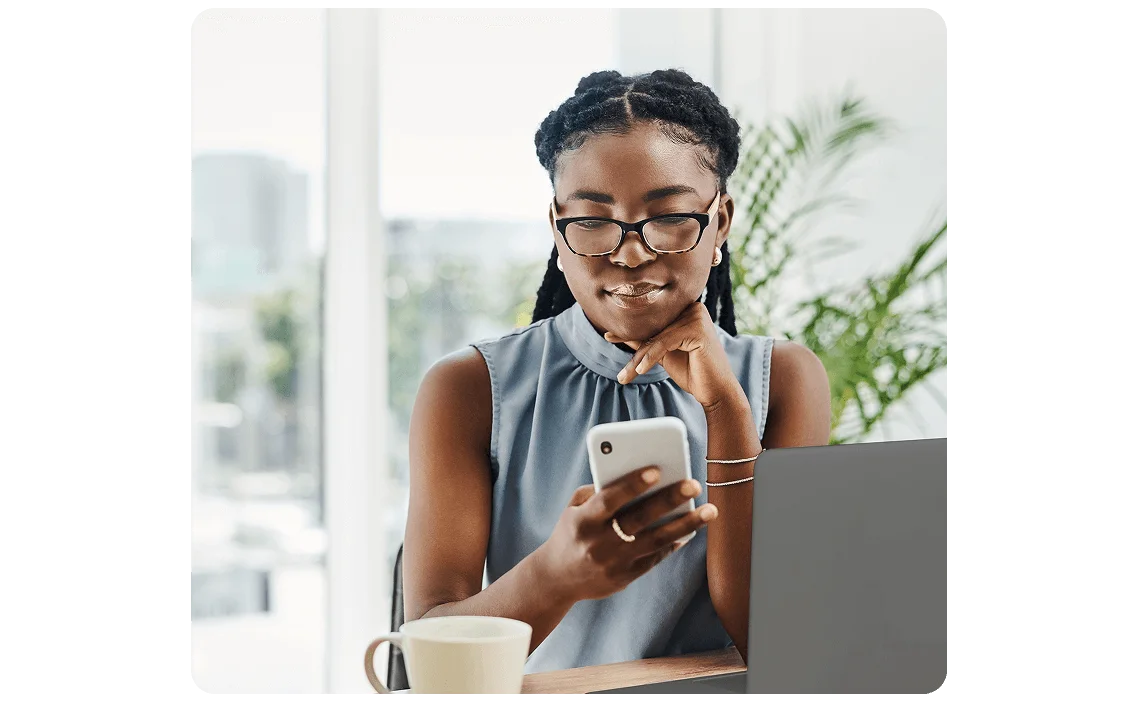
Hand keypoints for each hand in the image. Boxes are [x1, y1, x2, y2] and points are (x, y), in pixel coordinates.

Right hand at [534, 467, 717, 602]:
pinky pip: (655, 558)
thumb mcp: (574, 508)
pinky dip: (674, 542)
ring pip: (656, 541)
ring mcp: (613, 563)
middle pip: (639, 519)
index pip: (610, 499)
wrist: (557, 578)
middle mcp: (599, 543)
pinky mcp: (625, 578)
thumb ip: (599, 491)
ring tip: (710, 510)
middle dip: (668, 500)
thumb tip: (639, 477)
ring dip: (686, 525)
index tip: (656, 470)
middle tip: (693, 483)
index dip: (632, 485)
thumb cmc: (571, 532)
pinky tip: (691, 529)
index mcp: (583, 521)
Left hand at [604, 301, 744, 409]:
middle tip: (613, 353)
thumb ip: (643, 340)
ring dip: (638, 357)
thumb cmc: (692, 371)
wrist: (714, 391)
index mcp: (687, 308)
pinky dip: (650, 357)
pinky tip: (640, 371)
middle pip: (654, 326)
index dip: (631, 329)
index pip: (653, 319)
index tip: (609, 336)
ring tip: (624, 375)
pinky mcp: (698, 329)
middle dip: (633, 344)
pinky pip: (665, 342)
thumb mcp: (662, 353)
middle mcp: (693, 307)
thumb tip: (614, 333)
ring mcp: (697, 316)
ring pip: (657, 336)